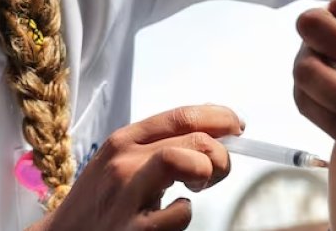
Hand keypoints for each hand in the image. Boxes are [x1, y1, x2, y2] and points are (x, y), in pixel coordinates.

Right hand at [38, 105, 242, 230]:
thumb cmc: (99, 203)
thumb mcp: (120, 163)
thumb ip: (158, 145)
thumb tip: (212, 130)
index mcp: (124, 140)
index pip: (182, 115)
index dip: (218, 117)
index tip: (236, 127)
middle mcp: (125, 160)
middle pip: (194, 138)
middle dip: (221, 154)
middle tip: (216, 173)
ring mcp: (128, 194)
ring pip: (184, 160)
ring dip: (205, 173)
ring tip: (197, 187)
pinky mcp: (134, 229)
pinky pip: (180, 213)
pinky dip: (185, 214)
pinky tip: (173, 216)